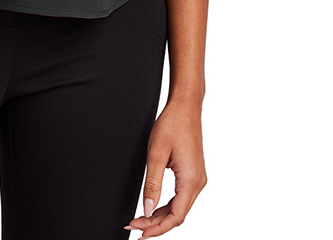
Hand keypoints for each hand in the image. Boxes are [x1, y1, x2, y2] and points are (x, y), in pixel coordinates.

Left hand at [124, 97, 207, 235]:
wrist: (186, 106)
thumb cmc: (172, 124)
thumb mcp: (156, 154)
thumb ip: (152, 184)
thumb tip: (147, 210)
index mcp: (191, 180)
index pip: (176, 217)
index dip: (157, 228)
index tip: (140, 233)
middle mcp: (198, 182)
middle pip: (178, 215)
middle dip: (155, 223)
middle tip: (133, 225)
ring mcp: (198, 178)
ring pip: (180, 207)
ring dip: (160, 215)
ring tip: (139, 218)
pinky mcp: (194, 173)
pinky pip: (181, 196)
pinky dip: (167, 204)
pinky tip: (153, 206)